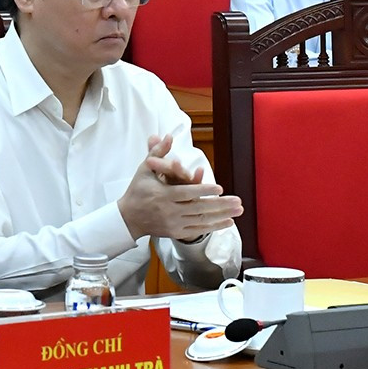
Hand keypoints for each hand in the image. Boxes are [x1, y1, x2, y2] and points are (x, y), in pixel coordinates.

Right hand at [118, 135, 243, 240]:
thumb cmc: (138, 190)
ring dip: (222, 216)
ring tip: (238, 210)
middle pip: (198, 208)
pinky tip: (228, 222)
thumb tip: (168, 135)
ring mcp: (173, 224)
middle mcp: (169, 211)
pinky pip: (198, 230)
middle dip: (220, 205)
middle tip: (238, 201)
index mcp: (162, 195)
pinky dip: (214, 227)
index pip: (185, 193)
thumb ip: (159, 152)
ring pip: (201, 221)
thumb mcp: (145, 169)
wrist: (128, 218)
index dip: (202, 190)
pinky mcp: (175, 232)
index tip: (219, 188)